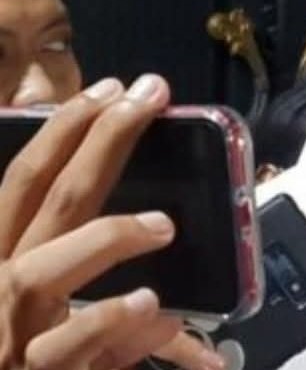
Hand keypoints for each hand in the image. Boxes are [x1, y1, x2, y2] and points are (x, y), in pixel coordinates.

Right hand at [0, 76, 223, 369]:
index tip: (109, 89)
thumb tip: (132, 217)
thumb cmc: (23, 349)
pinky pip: (75, 342)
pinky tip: (152, 304)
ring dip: (107, 239)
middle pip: (51, 201)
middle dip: (100, 142)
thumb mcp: (41, 301)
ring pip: (47, 271)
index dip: (65, 129)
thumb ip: (82, 260)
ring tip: (163, 224)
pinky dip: (112, 321)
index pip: (25, 179)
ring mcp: (14, 330)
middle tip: (148, 99)